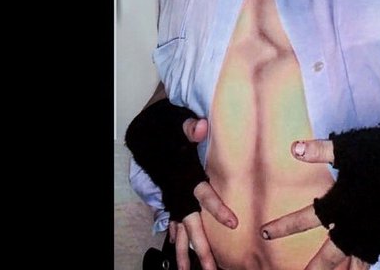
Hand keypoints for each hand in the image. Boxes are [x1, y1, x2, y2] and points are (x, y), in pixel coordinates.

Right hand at [167, 118, 238, 269]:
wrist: (146, 132)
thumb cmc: (167, 129)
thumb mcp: (178, 124)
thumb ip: (190, 127)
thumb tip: (201, 126)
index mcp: (185, 176)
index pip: (203, 194)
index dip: (217, 209)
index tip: (233, 223)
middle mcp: (178, 192)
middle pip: (190, 224)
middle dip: (201, 247)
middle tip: (212, 268)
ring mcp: (172, 198)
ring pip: (180, 229)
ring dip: (185, 252)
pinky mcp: (170, 198)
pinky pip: (173, 222)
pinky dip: (176, 237)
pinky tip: (179, 249)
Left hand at [259, 139, 379, 269]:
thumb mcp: (349, 147)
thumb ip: (322, 150)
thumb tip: (293, 149)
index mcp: (341, 205)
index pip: (307, 218)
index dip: (285, 225)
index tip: (264, 232)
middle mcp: (357, 226)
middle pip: (332, 254)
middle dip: (316, 268)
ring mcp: (379, 233)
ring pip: (361, 262)